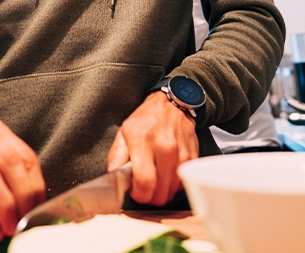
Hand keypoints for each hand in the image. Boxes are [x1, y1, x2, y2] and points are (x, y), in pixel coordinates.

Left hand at [107, 91, 196, 205]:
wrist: (172, 107)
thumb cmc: (146, 120)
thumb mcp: (123, 133)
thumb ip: (116, 157)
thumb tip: (112, 176)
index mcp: (144, 142)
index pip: (144, 181)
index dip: (138, 195)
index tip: (134, 193)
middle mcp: (165, 150)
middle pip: (160, 193)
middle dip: (149, 198)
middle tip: (142, 189)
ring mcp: (182, 156)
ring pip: (172, 192)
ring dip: (161, 192)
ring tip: (153, 180)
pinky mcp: (192, 160)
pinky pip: (181, 184)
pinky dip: (172, 186)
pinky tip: (164, 175)